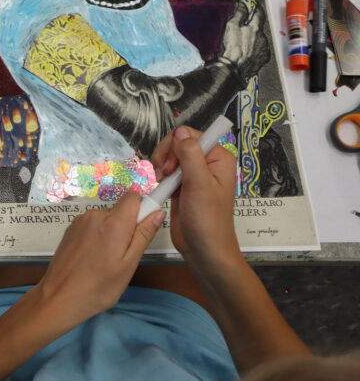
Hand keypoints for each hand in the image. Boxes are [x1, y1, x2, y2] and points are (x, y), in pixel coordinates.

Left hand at [34, 192, 163, 326]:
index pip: (134, 197)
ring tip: (106, 260)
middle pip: (120, 209)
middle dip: (127, 226)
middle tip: (124, 254)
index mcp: (113, 222)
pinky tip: (93, 258)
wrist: (59, 297)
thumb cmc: (98, 287)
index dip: (143, 209)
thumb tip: (158, 213)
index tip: (144, 226)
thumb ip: (144, 235)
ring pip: (106, 219)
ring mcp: (80, 221)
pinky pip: (92, 225)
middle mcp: (95, 215)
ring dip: (111, 233)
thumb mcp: (129, 264)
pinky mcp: (70, 229)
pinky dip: (97, 236)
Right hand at [150, 125, 239, 268]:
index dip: (176, 146)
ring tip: (162, 183)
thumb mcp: (199, 184)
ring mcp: (194, 174)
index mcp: (218, 158)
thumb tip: (179, 130)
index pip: (191, 135)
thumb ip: (190, 154)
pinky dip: (161, 176)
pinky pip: (167, 170)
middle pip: (178, 143)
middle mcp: (207, 163)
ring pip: (170, 156)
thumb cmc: (208, 220)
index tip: (172, 167)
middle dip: (166, 156)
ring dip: (162, 166)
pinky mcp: (182, 185)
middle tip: (165, 175)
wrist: (203, 249)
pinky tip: (162, 187)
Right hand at [219, 3, 270, 78]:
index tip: (254, 6)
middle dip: (251, 28)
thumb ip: (239, 14)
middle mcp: (263, 37)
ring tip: (241, 45)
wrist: (234, 67)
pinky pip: (260, 50)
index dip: (256, 8)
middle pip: (258, 28)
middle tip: (241, 31)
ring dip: (253, 40)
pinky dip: (255, 50)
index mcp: (255, 28)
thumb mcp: (231, 27)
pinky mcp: (264, 57)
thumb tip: (243, 6)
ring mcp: (264, 48)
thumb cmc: (232, 48)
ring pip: (259, 40)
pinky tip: (246, 52)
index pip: (259, 13)